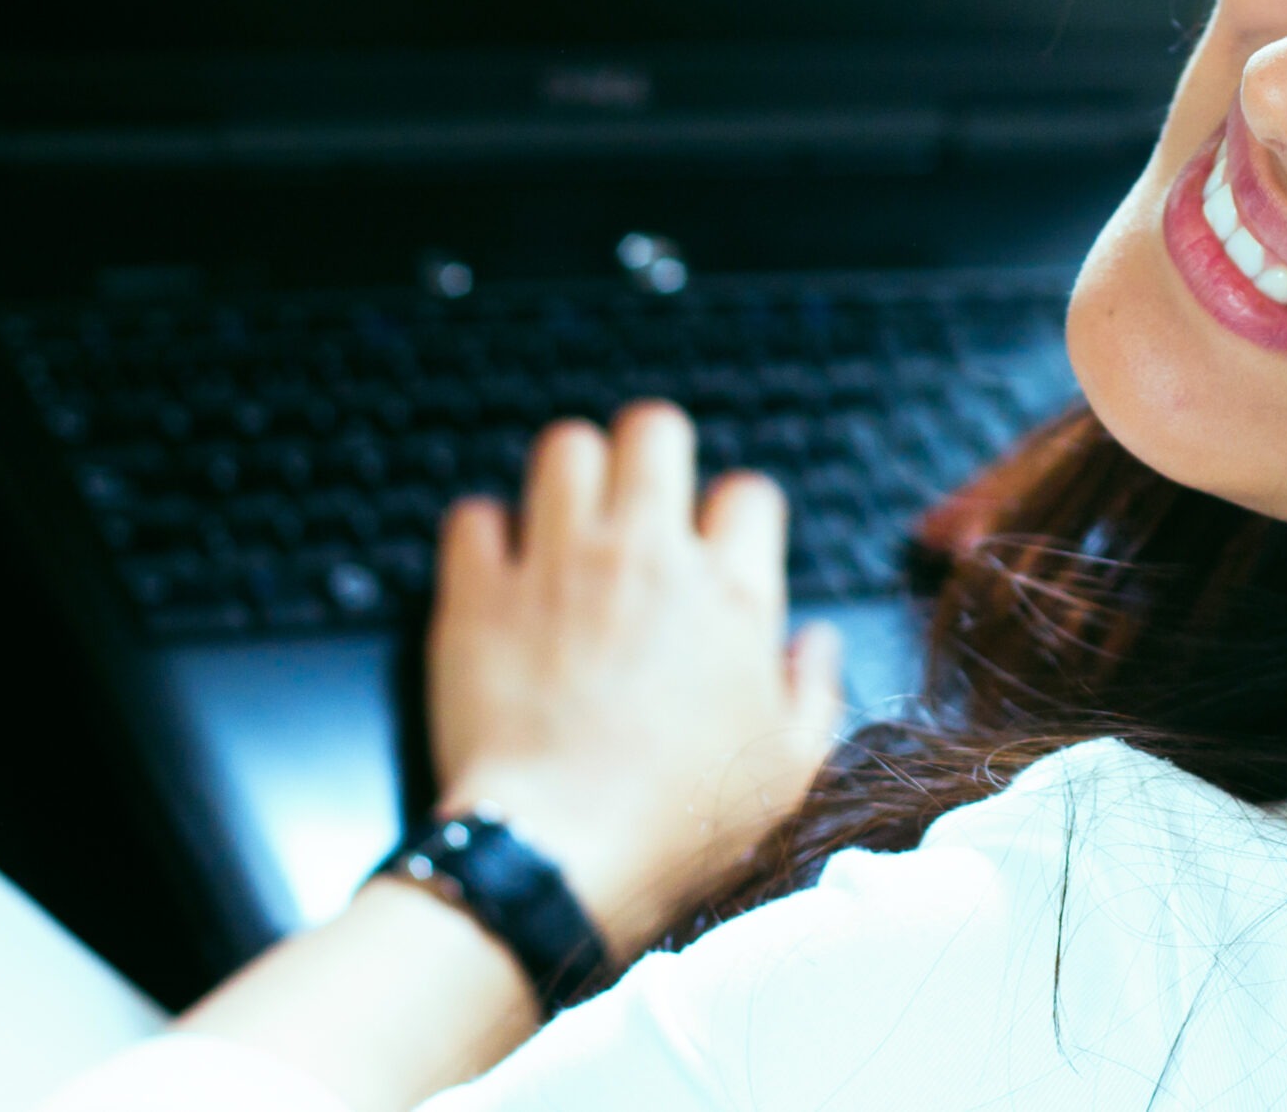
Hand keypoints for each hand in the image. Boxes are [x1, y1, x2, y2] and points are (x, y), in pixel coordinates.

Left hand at [424, 400, 841, 960]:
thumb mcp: (791, 770)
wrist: (559, 857)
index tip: (722, 552)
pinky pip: (472, 516)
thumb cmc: (680, 824)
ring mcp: (558, 566)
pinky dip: (484, 534)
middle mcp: (648, 557)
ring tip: (568, 519)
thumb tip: (814, 643)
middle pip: (655, 430)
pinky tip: (498, 568)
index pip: (748, 494)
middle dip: (652, 453)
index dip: (738, 516)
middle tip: (641, 502)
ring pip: (565, 448)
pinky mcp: (479, 595)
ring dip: (570, 475)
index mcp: (732, 594)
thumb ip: (814, 692)